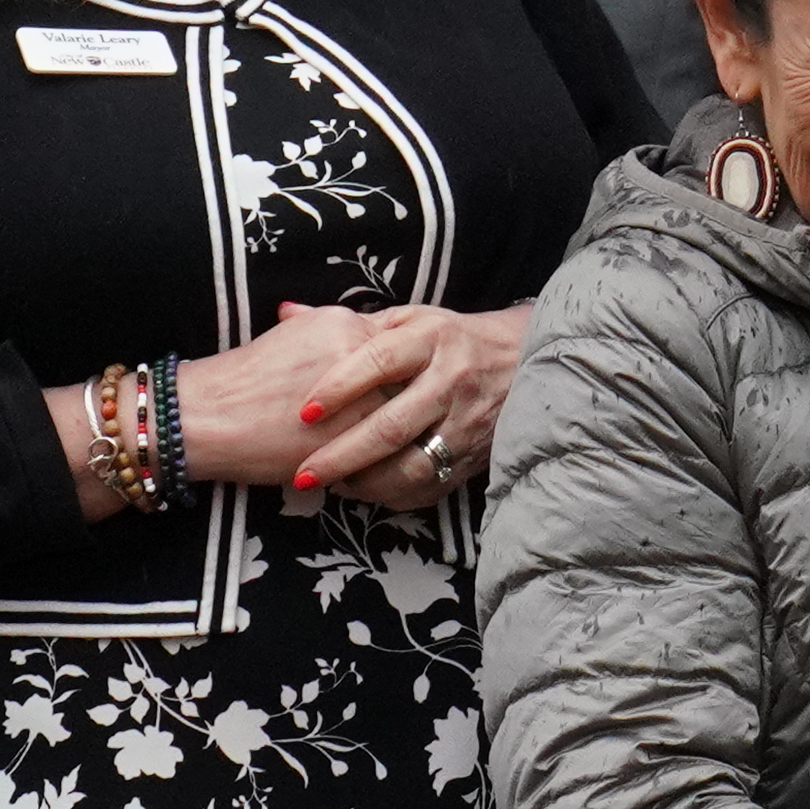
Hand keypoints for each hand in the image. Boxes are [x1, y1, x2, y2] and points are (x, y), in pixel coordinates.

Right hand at [162, 303, 431, 493]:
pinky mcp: (348, 438)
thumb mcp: (290, 334)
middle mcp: (358, 354)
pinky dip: (384, 462)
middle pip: (408, 381)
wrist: (207, 416)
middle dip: (407, 403)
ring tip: (394, 448)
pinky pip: (384, 452)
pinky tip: (373, 467)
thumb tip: (365, 332)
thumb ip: (333, 333)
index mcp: (345, 323)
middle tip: (409, 420)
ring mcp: (358, 396)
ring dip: (402, 436)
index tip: (399, 390)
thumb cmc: (245, 380)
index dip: (397, 374)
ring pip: (402, 419)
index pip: (396, 349)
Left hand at [292, 298, 531, 508]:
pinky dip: (393, 496)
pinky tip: (365, 492)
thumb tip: (285, 312)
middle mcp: (451, 381)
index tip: (304, 411)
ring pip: (412, 466)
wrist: (524, 361)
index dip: (340, 387)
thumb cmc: (451, 339)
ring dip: (366, 483)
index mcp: (431, 339)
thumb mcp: (410, 319)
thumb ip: (352, 324)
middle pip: (392, 426)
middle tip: (302, 473)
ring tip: (331, 486)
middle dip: (342, 454)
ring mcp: (466, 424)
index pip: (380, 361)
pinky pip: (429, 488)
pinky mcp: (474, 458)